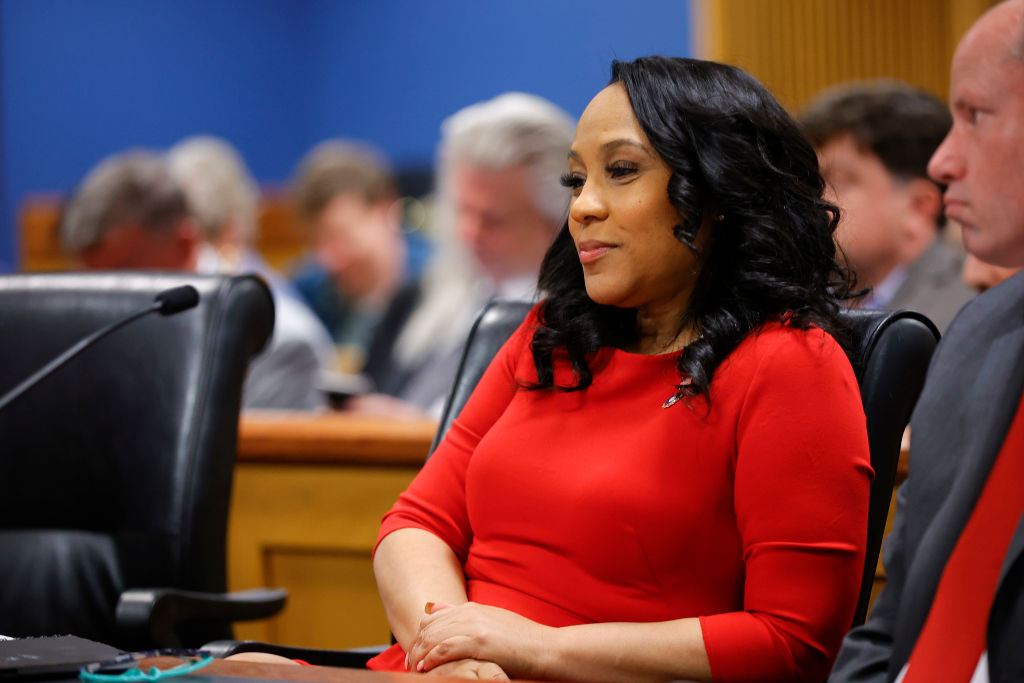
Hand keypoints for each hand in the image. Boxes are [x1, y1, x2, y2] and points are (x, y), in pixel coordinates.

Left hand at [407, 601, 552, 677]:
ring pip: (434, 636)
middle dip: (416, 646)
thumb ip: (465, 615)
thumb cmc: (522, 640)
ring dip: (420, 653)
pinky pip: (446, 648)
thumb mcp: (492, 620)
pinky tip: (426, 667)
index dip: (420, 635)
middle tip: (410, 663)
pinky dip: (432, 658)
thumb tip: (436, 607)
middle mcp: (470, 613)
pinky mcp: (480, 641)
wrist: (545, 648)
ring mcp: (475, 626)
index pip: (433, 617)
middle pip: (429, 627)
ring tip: (415, 667)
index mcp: (473, 608)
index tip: (415, 652)